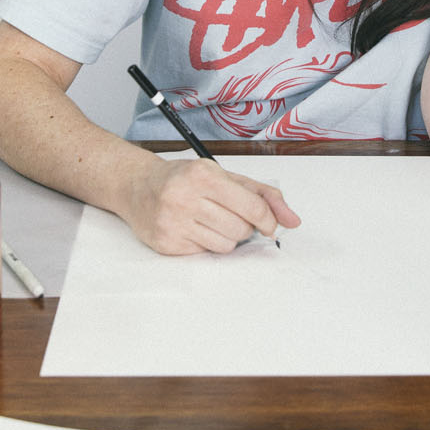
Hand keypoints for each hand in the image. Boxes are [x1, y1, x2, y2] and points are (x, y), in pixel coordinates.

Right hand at [121, 158, 301, 254]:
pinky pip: (205, 253)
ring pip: (225, 246)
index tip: (268, 224)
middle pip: (240, 230)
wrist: (137, 186)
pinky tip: (193, 228)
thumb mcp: (225, 176)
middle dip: (243, 226)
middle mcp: (185, 198)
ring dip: (226, 237)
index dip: (268, 220)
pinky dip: (206, 243)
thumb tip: (292, 220)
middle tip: (228, 214)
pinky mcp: (166, 243)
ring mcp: (173, 222)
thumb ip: (263, 195)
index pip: (252, 207)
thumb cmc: (185, 179)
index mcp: (203, 175)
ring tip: (210, 220)